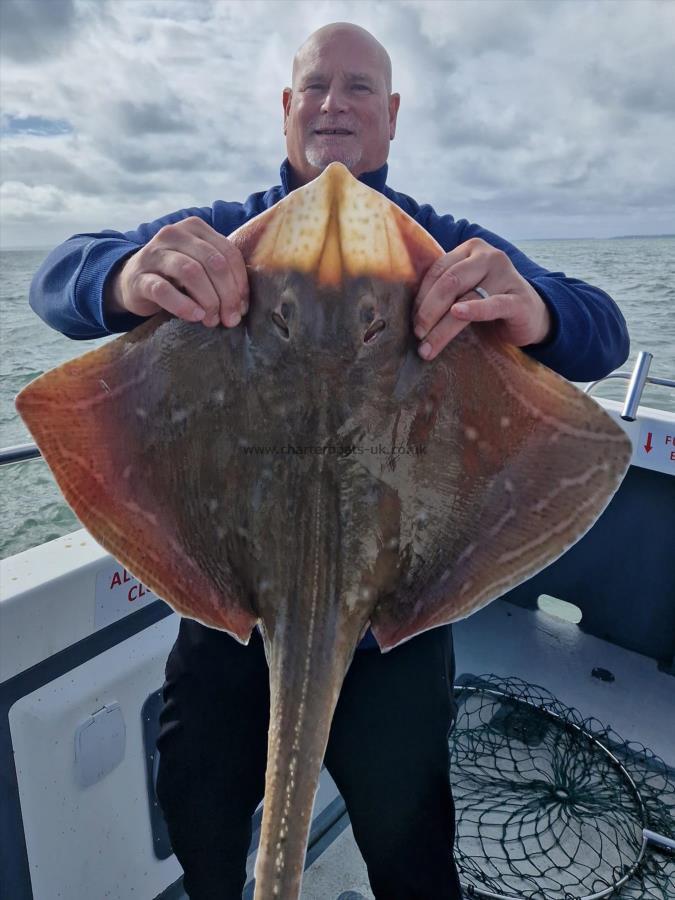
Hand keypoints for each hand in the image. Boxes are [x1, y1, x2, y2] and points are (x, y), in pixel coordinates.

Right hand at [105, 217, 248, 327]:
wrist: (132, 282)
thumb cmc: (175, 277)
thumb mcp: (200, 266)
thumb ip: (221, 274)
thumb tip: (243, 305)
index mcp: (195, 228)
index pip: (228, 252)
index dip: (240, 282)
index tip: (243, 307)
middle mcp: (174, 234)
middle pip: (213, 262)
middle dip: (227, 294)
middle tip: (230, 319)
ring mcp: (154, 253)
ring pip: (191, 272)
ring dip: (208, 300)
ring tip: (212, 320)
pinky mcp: (139, 277)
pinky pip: (163, 290)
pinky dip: (183, 305)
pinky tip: (195, 316)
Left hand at [412, 238, 552, 359]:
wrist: (531, 315)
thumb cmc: (490, 301)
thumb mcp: (466, 289)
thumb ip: (445, 290)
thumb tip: (410, 313)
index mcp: (471, 250)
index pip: (437, 270)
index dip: (420, 297)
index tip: (411, 321)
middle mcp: (489, 257)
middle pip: (449, 282)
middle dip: (428, 311)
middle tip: (417, 335)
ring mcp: (507, 275)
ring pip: (466, 298)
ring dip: (443, 326)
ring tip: (428, 347)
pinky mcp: (519, 298)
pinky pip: (494, 304)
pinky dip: (475, 310)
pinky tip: (458, 314)